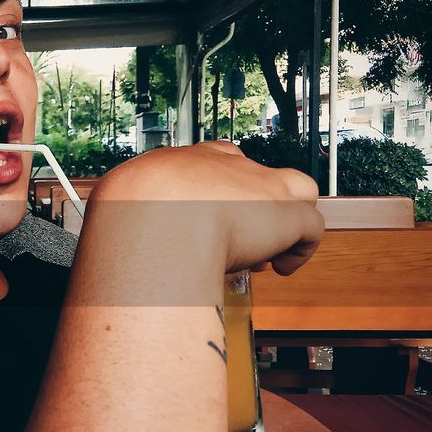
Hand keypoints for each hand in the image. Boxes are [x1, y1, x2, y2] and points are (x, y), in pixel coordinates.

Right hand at [96, 142, 324, 276]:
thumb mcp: (121, 206)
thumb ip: (132, 216)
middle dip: (250, 210)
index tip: (208, 221)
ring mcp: (260, 185)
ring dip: (283, 223)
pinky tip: (282, 268)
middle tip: (235, 244)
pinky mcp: (286, 213)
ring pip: (295, 191)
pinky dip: (301, 251)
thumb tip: (120, 239)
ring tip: (266, 254)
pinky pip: (311, 228)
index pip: (215, 164)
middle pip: (255, 177)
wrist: (155, 221)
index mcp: (185, 162)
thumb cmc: (130, 219)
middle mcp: (227, 166)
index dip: (217, 196)